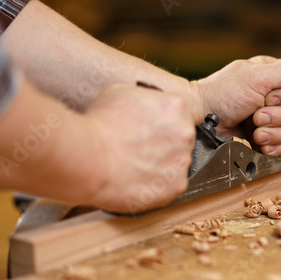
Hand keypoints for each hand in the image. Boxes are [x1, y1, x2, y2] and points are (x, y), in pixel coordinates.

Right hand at [85, 84, 202, 212]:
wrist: (87, 159)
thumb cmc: (99, 124)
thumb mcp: (123, 93)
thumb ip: (148, 99)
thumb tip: (150, 104)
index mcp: (178, 106)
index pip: (193, 111)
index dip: (177, 118)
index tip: (166, 124)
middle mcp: (185, 134)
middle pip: (185, 137)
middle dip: (169, 141)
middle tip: (144, 146)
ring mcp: (182, 162)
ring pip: (178, 162)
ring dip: (164, 163)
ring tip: (137, 164)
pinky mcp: (175, 187)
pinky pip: (171, 184)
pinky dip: (158, 184)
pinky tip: (138, 178)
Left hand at [190, 56, 280, 154]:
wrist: (201, 119)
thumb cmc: (223, 93)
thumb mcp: (257, 77)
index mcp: (275, 76)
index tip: (266, 98)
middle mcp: (275, 96)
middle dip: (278, 118)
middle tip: (256, 117)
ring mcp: (271, 118)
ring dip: (275, 134)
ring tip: (255, 133)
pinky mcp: (265, 138)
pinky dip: (275, 148)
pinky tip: (260, 146)